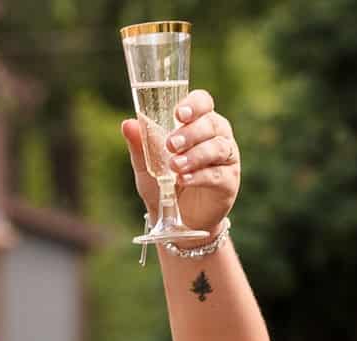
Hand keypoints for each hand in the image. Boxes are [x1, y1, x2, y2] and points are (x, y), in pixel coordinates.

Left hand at [120, 88, 239, 236]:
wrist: (176, 222)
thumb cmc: (164, 186)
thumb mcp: (147, 166)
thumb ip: (140, 145)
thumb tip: (128, 124)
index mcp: (199, 123)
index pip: (203, 102)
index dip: (194, 104)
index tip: (178, 114)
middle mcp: (217, 136)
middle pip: (211, 124)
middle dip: (190, 133)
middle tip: (171, 144)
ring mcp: (226, 159)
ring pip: (218, 148)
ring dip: (195, 155)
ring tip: (175, 166)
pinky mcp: (229, 182)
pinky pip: (217, 174)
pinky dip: (199, 176)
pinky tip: (184, 180)